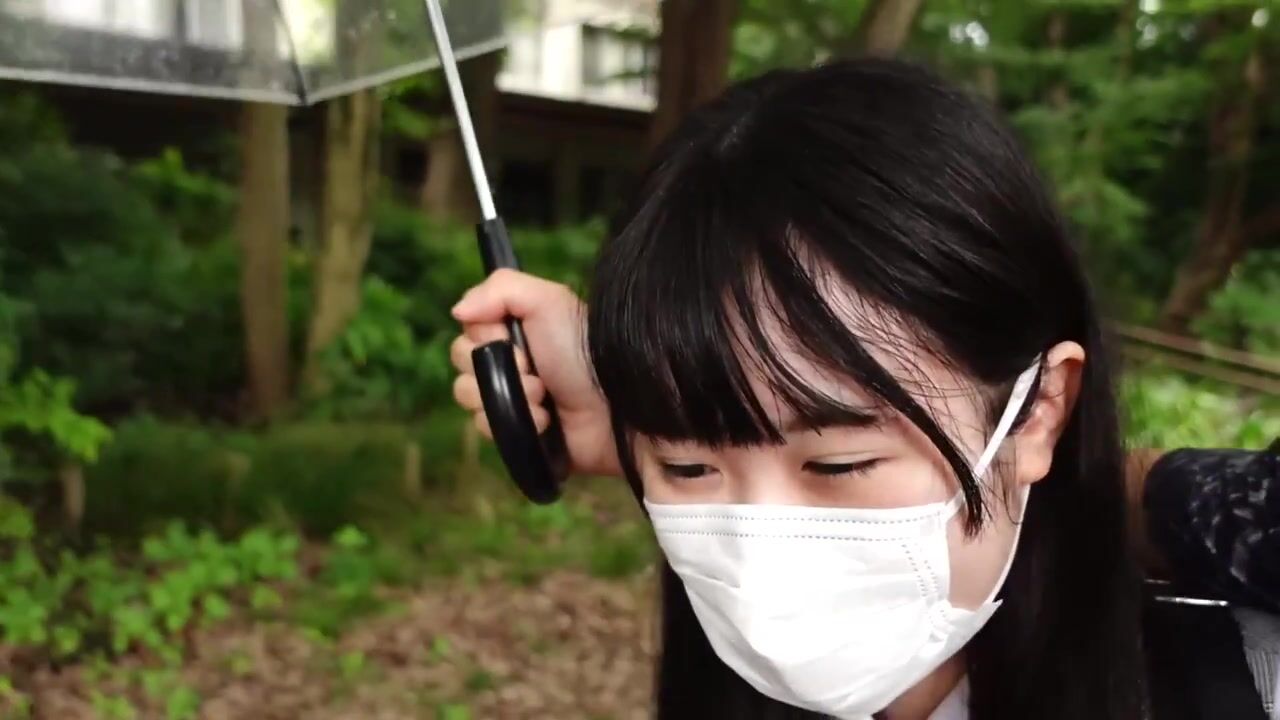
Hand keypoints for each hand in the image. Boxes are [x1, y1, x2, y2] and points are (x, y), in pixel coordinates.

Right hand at [450, 269, 620, 477]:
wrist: (616, 410)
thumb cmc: (585, 352)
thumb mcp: (549, 302)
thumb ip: (501, 288)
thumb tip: (457, 309)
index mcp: (515, 329)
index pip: (468, 328)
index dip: (484, 335)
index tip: (510, 337)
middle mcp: (509, 361)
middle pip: (462, 362)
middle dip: (496, 368)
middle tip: (533, 369)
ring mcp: (510, 398)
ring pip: (468, 396)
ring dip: (508, 395)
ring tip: (544, 397)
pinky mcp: (515, 433)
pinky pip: (485, 427)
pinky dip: (515, 423)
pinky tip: (543, 422)